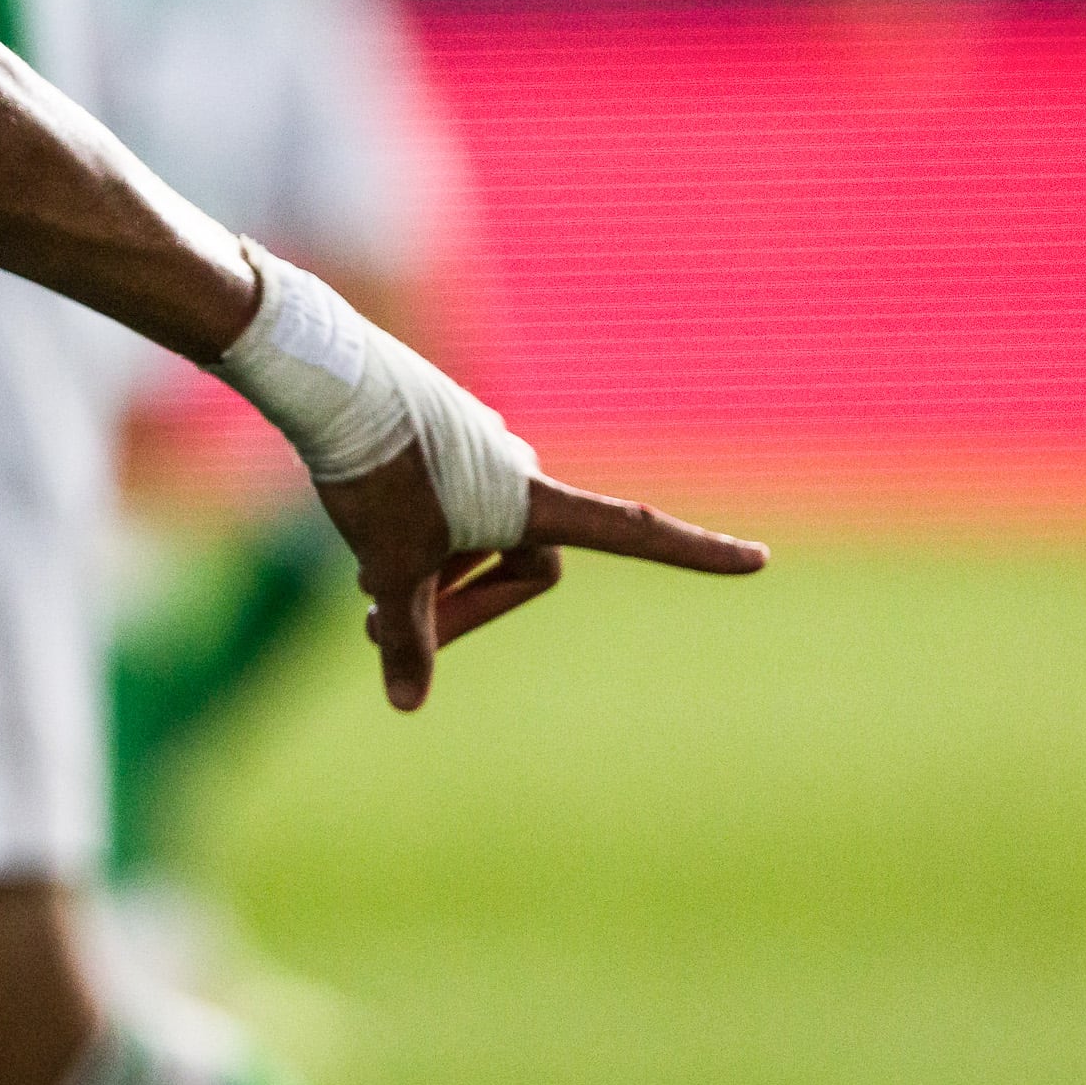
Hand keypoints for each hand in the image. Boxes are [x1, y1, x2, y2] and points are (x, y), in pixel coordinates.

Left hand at [314, 457, 767, 712]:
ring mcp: (480, 449)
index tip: (757, 560)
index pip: (631, 532)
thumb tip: (407, 704)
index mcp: (532, 502)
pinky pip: (443, 504)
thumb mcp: (389, 569)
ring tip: (366, 594)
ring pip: (471, 538)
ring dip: (429, 575)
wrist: (328, 381)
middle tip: (385, 629)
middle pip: (520, 566)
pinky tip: (361, 543)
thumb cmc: (373, 472)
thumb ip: (409, 637)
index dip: (695, 553)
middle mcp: (518, 470)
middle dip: (460, 607)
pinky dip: (413, 538)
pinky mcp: (441, 433)